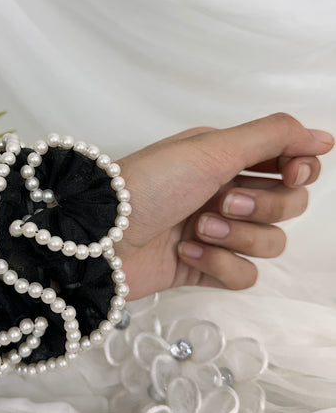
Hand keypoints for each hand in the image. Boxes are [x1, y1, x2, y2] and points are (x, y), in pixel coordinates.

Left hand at [116, 113, 333, 298]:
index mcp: (226, 156)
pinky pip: (245, 275)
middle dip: (261, 207)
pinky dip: (219, 266)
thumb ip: (273, 137)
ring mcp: (216, 231)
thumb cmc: (148, 184)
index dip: (300, 170)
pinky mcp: (205, 267)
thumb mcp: (211, 149)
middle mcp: (225, 191)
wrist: (99, 237)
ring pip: (270, 243)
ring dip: (237, 238)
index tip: (291, 173)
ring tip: (196, 230)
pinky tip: (184, 254)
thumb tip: (325, 137)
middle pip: (288, 204)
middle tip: (223, 203)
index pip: (291, 162)